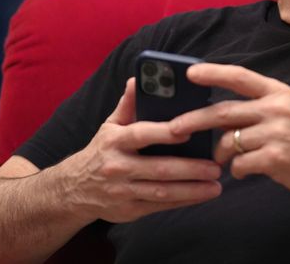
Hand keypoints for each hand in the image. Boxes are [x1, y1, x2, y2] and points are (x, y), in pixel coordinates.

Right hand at [64, 78, 221, 223]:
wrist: (74, 189)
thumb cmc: (102, 151)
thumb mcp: (110, 125)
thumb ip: (128, 104)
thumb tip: (139, 79)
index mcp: (114, 141)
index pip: (141, 134)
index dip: (164, 133)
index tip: (189, 130)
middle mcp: (118, 167)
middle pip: (158, 169)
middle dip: (190, 169)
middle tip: (215, 166)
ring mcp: (123, 191)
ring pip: (162, 192)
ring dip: (191, 190)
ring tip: (216, 186)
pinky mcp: (129, 210)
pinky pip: (160, 206)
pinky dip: (183, 202)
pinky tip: (201, 196)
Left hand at [169, 63, 289, 201]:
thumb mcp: (287, 113)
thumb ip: (256, 109)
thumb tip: (214, 116)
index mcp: (278, 92)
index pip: (240, 76)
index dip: (213, 73)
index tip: (190, 72)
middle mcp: (277, 108)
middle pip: (223, 112)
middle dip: (193, 120)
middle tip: (174, 128)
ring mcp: (277, 133)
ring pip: (228, 142)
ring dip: (222, 154)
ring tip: (229, 159)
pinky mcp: (275, 158)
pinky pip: (239, 164)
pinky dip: (238, 170)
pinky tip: (249, 170)